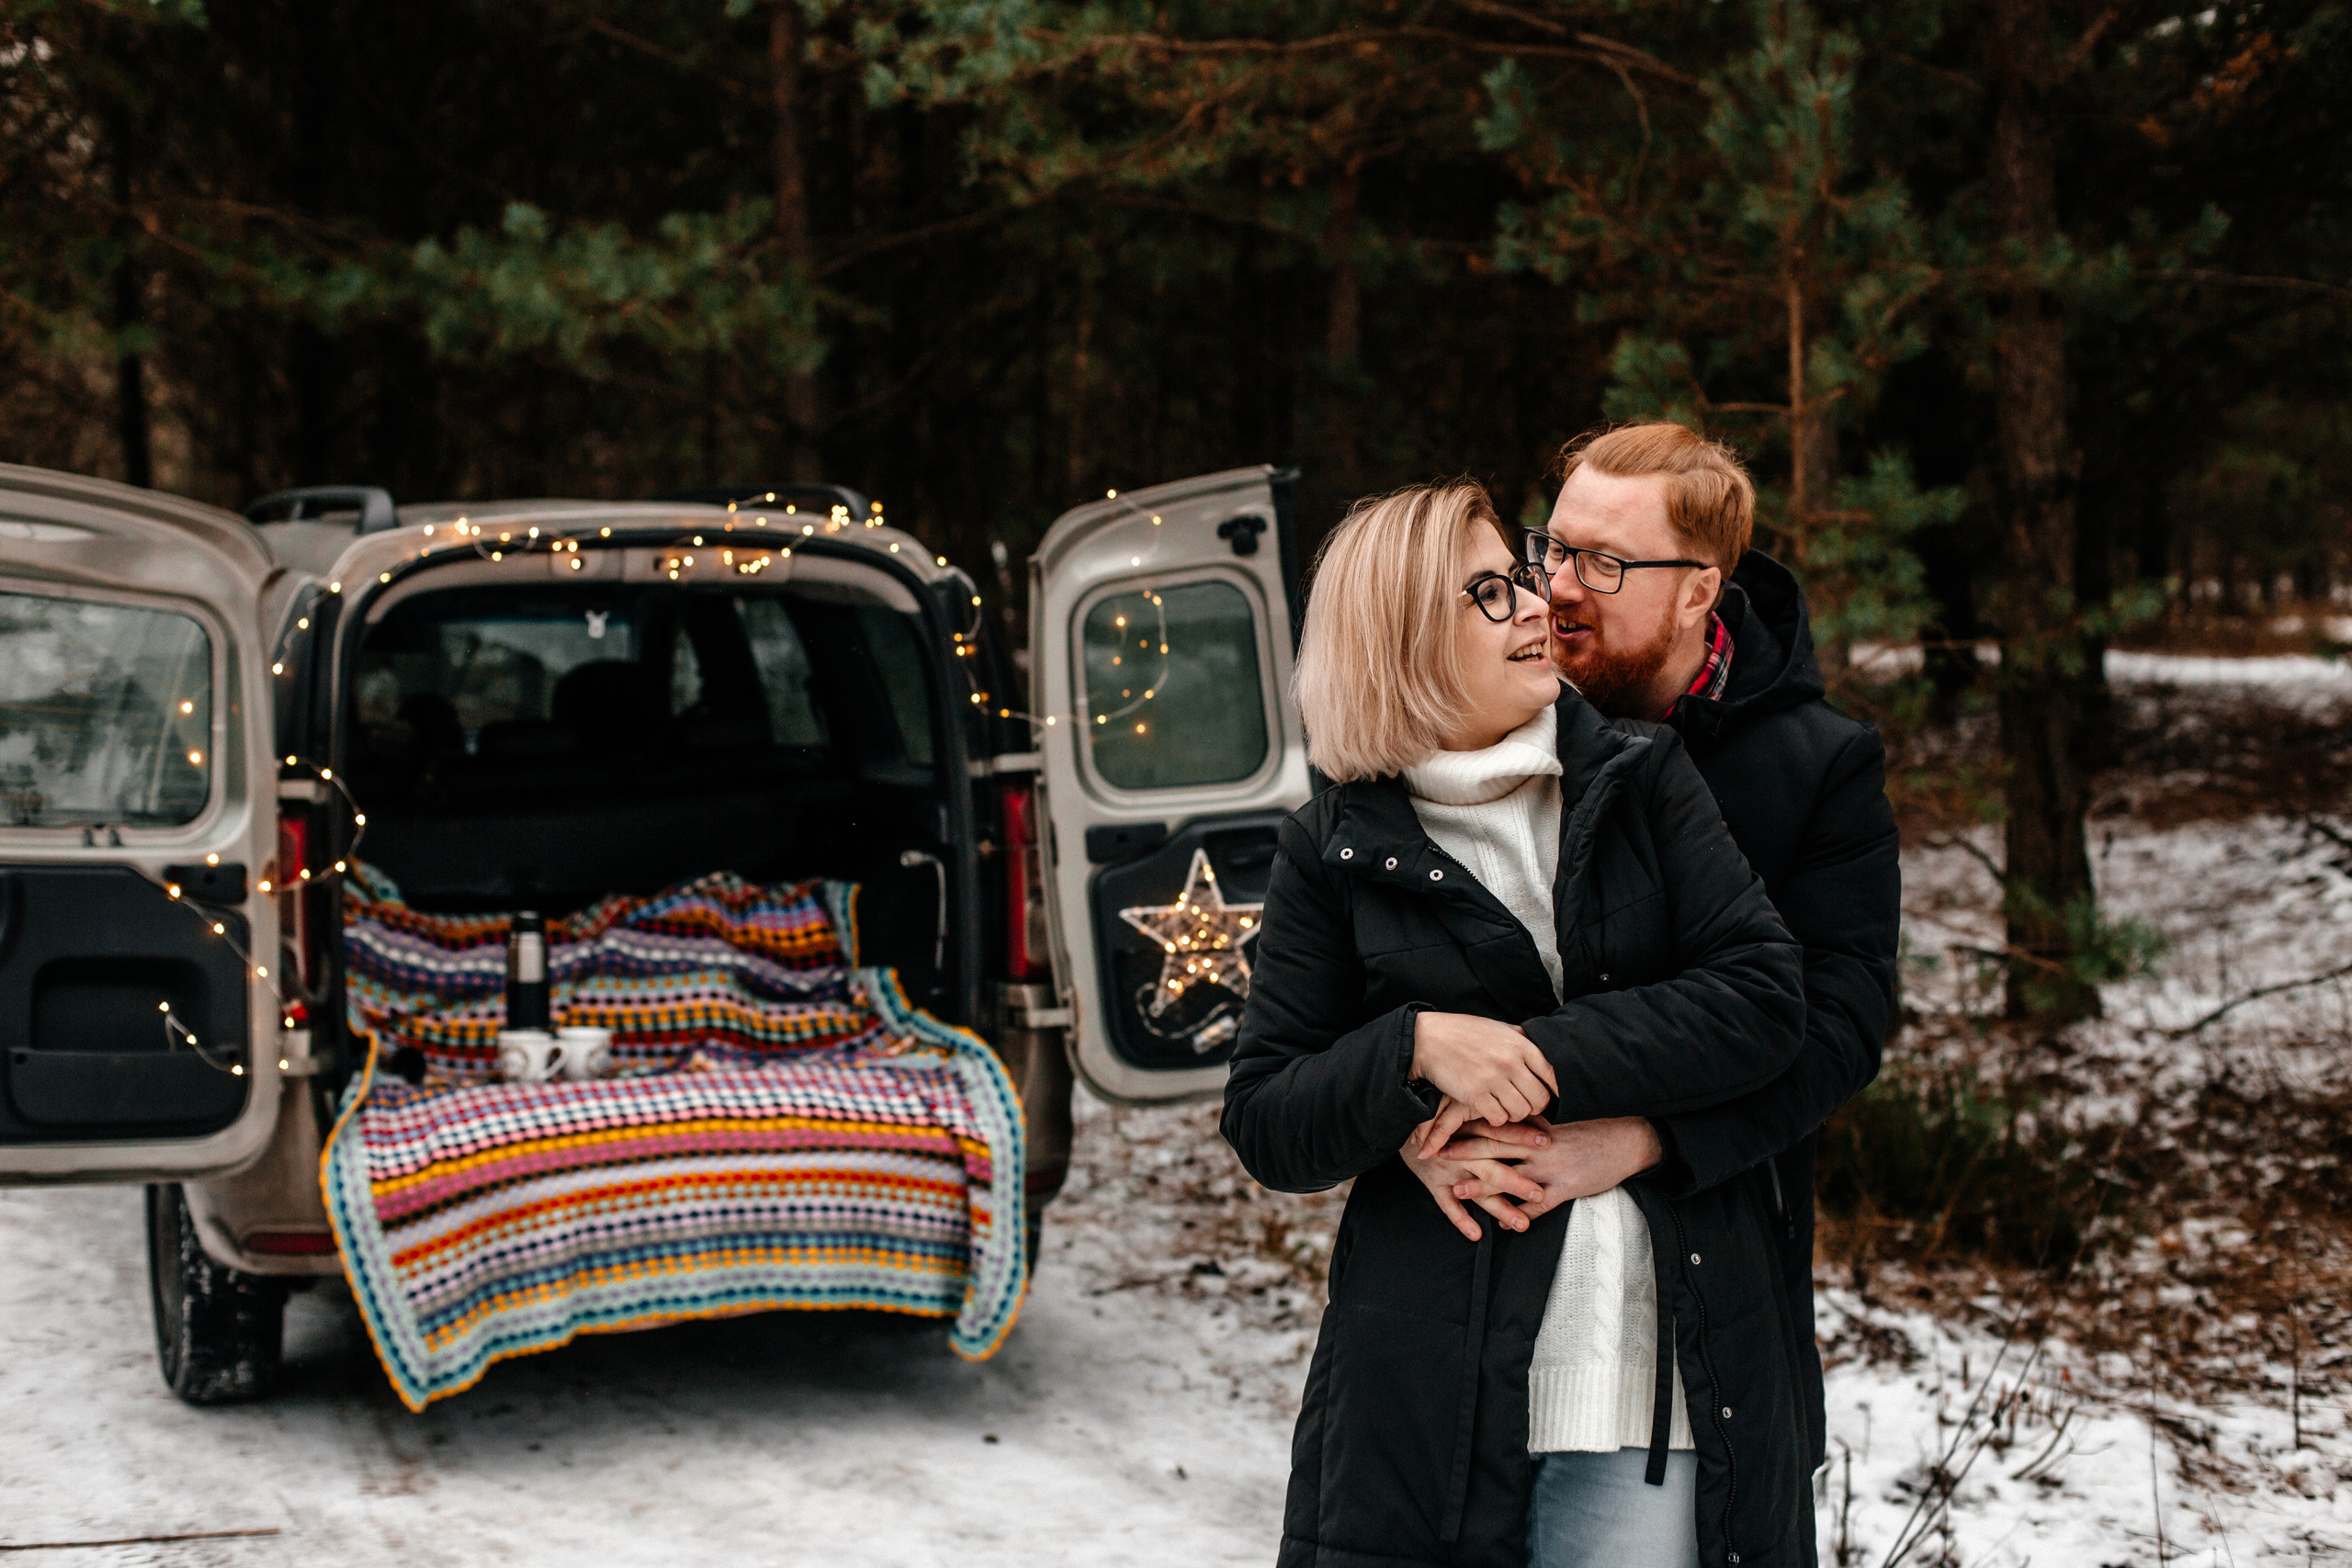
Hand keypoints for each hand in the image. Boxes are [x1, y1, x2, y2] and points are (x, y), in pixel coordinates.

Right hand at [1401, 1123, 1545, 1240]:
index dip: (1522, 1136)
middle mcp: (1459, 1151)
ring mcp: (1446, 1170)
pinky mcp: (1433, 1184)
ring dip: (1499, 1208)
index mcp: (1467, 1129)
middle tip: (1540, 1195)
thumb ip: (1486, 1115)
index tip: (1547, 1143)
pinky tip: (1477, 1234)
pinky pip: (1448, 1206)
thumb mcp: (1459, 1110)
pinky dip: (1461, 1220)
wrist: (1400, 1128)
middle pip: (1492, 1167)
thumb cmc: (1438, 1120)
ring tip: (1521, 1224)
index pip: (1498, 1132)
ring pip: (1476, 1192)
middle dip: (1517, 1182)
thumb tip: (1526, 1111)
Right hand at [1409, 1013, 1557, 1155]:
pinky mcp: (1475, 1095)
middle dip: (1534, 1106)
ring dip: (1515, 1113)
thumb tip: (1546, 1049)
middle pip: (1540, 1098)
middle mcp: (1510, 1062)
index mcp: (1520, 1045)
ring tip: (1506, 1106)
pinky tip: (1490, 1109)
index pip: (1552, 1074)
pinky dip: (1497, 1118)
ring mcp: (1493, 1079)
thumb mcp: (1498, 1028)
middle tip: (1523, 1103)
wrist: (1429, 1039)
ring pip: (1521, 1111)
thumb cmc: (1464, 1033)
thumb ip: (1522, 1039)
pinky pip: (1499, 1118)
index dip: (1555, 1090)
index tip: (1551, 1096)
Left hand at [1439, 1116, 1662, 1223]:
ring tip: (1457, 1192)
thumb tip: (1509, 1118)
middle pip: (1495, 1145)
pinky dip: (1520, 1216)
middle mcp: (1541, 1143)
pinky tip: (1504, 1225)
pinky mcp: (1567, 1188)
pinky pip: (1538, 1205)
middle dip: (1463, 1149)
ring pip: (1511, 1176)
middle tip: (1436, 1153)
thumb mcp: (1562, 1119)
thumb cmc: (1595, 1128)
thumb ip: (1534, 1120)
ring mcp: (1552, 1166)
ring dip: (1482, 1185)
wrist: (1630, 1139)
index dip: (1469, 1121)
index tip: (1443, 1122)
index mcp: (1538, 1124)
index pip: (1497, 1120)